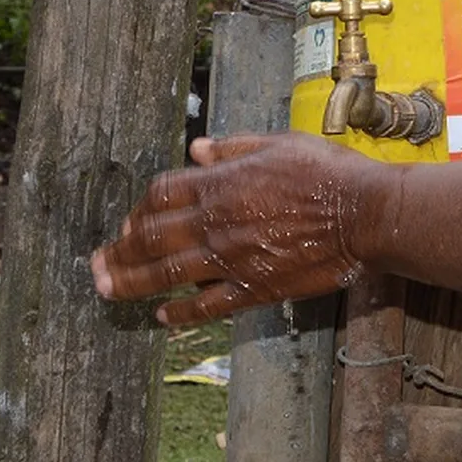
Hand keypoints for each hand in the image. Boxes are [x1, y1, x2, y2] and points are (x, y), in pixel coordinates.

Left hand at [90, 134, 375, 328]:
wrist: (364, 214)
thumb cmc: (327, 172)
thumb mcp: (279, 144)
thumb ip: (233, 148)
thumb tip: (196, 150)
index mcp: (222, 184)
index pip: (160, 195)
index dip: (138, 208)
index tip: (128, 220)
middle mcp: (217, 223)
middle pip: (150, 238)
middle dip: (118, 251)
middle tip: (97, 264)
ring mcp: (232, 259)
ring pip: (166, 275)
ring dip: (131, 284)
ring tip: (107, 291)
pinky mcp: (253, 288)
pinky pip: (205, 307)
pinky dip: (180, 314)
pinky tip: (163, 317)